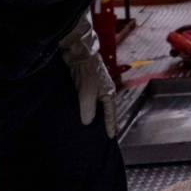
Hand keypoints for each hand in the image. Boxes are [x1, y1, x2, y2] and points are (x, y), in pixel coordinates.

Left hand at [58, 12, 117, 138]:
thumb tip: (88, 122)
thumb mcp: (88, 91)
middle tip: (101, 136)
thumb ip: (88, 108)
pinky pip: (87, 100)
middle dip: (104, 122)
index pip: (111, 114)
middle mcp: (104, 92)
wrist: (80, 53)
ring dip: (94, 115)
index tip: (110, 138)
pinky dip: (85, 108)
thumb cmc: (88, 71)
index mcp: (109, 94)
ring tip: (89, 127)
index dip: (111, 126)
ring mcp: (95, 88)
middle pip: (105, 110)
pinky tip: (80, 113)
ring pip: (96, 105)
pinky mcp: (86, 84)